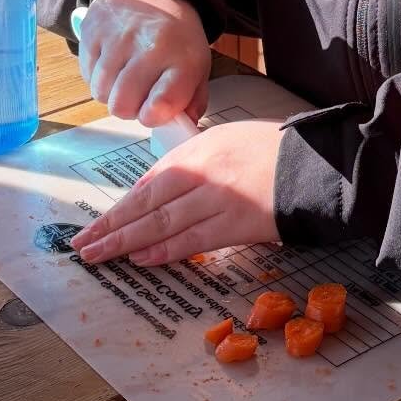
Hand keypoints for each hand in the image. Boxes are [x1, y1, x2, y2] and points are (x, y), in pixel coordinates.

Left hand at [72, 120, 283, 264]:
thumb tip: (162, 190)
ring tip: (100, 255)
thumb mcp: (228, 141)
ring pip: (162, 224)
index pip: (150, 182)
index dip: (121, 206)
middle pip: (147, 203)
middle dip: (112, 227)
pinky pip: (193, 240)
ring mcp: (218, 200)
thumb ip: (196, 163)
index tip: (99, 223)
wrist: (317, 164)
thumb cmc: (275, 150)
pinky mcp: (237, 224)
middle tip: (83, 245)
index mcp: (200, 150)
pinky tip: (141, 259)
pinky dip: (165, 251)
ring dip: (127, 242)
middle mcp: (203, 174)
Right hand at [77, 0, 210, 126]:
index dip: (153, 117)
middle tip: (138, 96)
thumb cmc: (176, 40)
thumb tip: (180, 129)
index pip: (163, 103)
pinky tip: (113, 63)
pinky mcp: (93, 30)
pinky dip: (98, 76)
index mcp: (184, 59)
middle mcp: (151, 46)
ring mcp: (119, 37)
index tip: (152, 112)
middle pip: (122, 105)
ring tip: (125, 78)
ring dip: (111, 93)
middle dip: (129, 108)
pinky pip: (87, 74)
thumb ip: (191, 102)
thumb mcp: (196, 67)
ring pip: (101, 93)